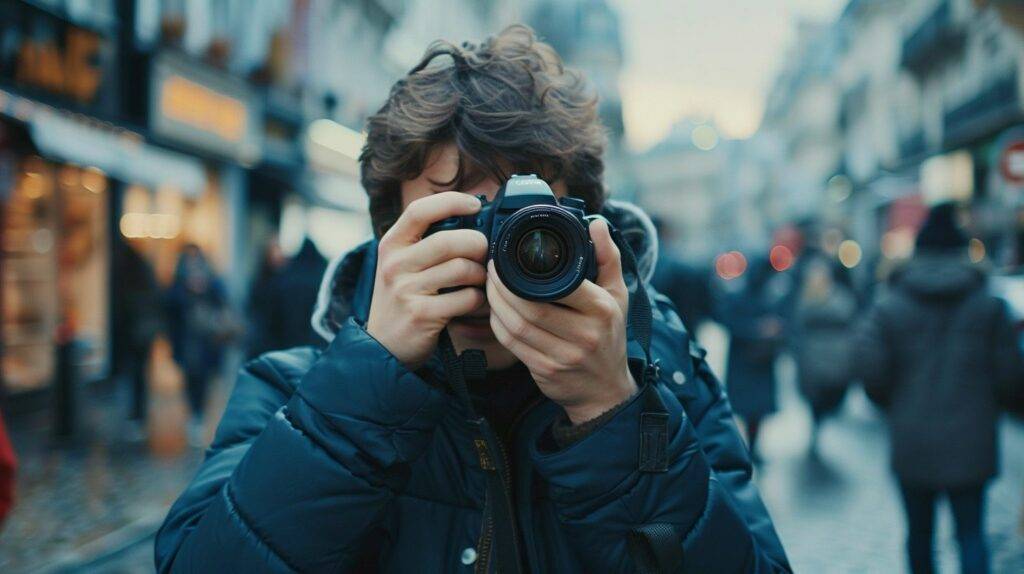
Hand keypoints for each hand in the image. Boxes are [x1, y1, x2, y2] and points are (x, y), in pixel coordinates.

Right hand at [366, 192, 487, 368]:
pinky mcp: (421, 314)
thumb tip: (473, 220)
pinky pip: (465, 298)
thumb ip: (427, 242)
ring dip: (480, 275)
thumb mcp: (402, 265)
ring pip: (461, 269)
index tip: (474, 204)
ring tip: (479, 280)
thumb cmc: (402, 299)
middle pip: (448, 241)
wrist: (382, 345)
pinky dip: (478, 299)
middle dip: (476, 245)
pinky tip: (474, 302)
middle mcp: (394, 264)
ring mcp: (406, 290)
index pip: (419, 210)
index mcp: (391, 244)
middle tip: (484, 253)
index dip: (450, 202)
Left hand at [487, 218, 636, 423]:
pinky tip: (494, 311)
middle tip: (491, 269)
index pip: (560, 285)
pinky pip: (513, 345)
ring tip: (489, 286)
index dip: (525, 272)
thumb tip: (596, 224)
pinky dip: (498, 325)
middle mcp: (585, 334)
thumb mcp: (617, 296)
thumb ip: (607, 257)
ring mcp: (564, 356)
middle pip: (531, 307)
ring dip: (496, 304)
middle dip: (503, 286)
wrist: (606, 392)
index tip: (508, 256)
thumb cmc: (609, 336)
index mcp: (601, 309)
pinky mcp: (546, 371)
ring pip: (517, 326)